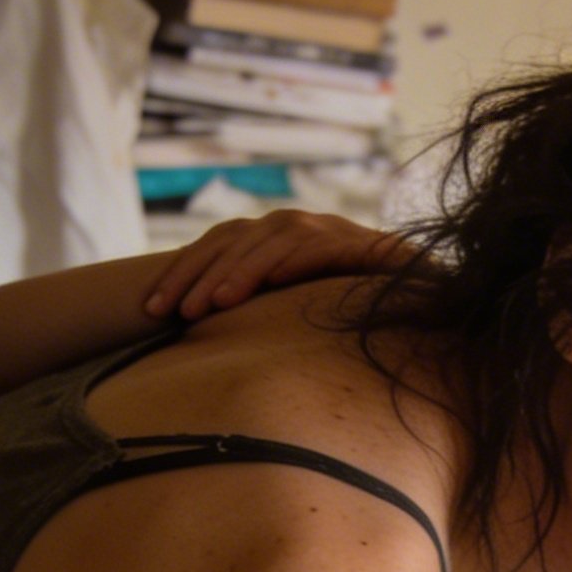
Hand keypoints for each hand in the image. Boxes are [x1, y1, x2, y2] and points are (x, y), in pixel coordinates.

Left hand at [142, 212, 406, 322]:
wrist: (421, 293)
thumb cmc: (353, 309)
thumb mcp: (293, 312)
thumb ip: (256, 314)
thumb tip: (196, 345)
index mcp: (271, 239)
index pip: (215, 246)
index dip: (180, 272)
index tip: (150, 310)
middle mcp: (294, 226)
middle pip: (233, 240)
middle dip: (198, 275)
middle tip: (173, 312)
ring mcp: (327, 230)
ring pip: (271, 241)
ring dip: (239, 271)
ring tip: (214, 305)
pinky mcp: (360, 243)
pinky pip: (318, 246)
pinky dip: (293, 259)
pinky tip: (272, 281)